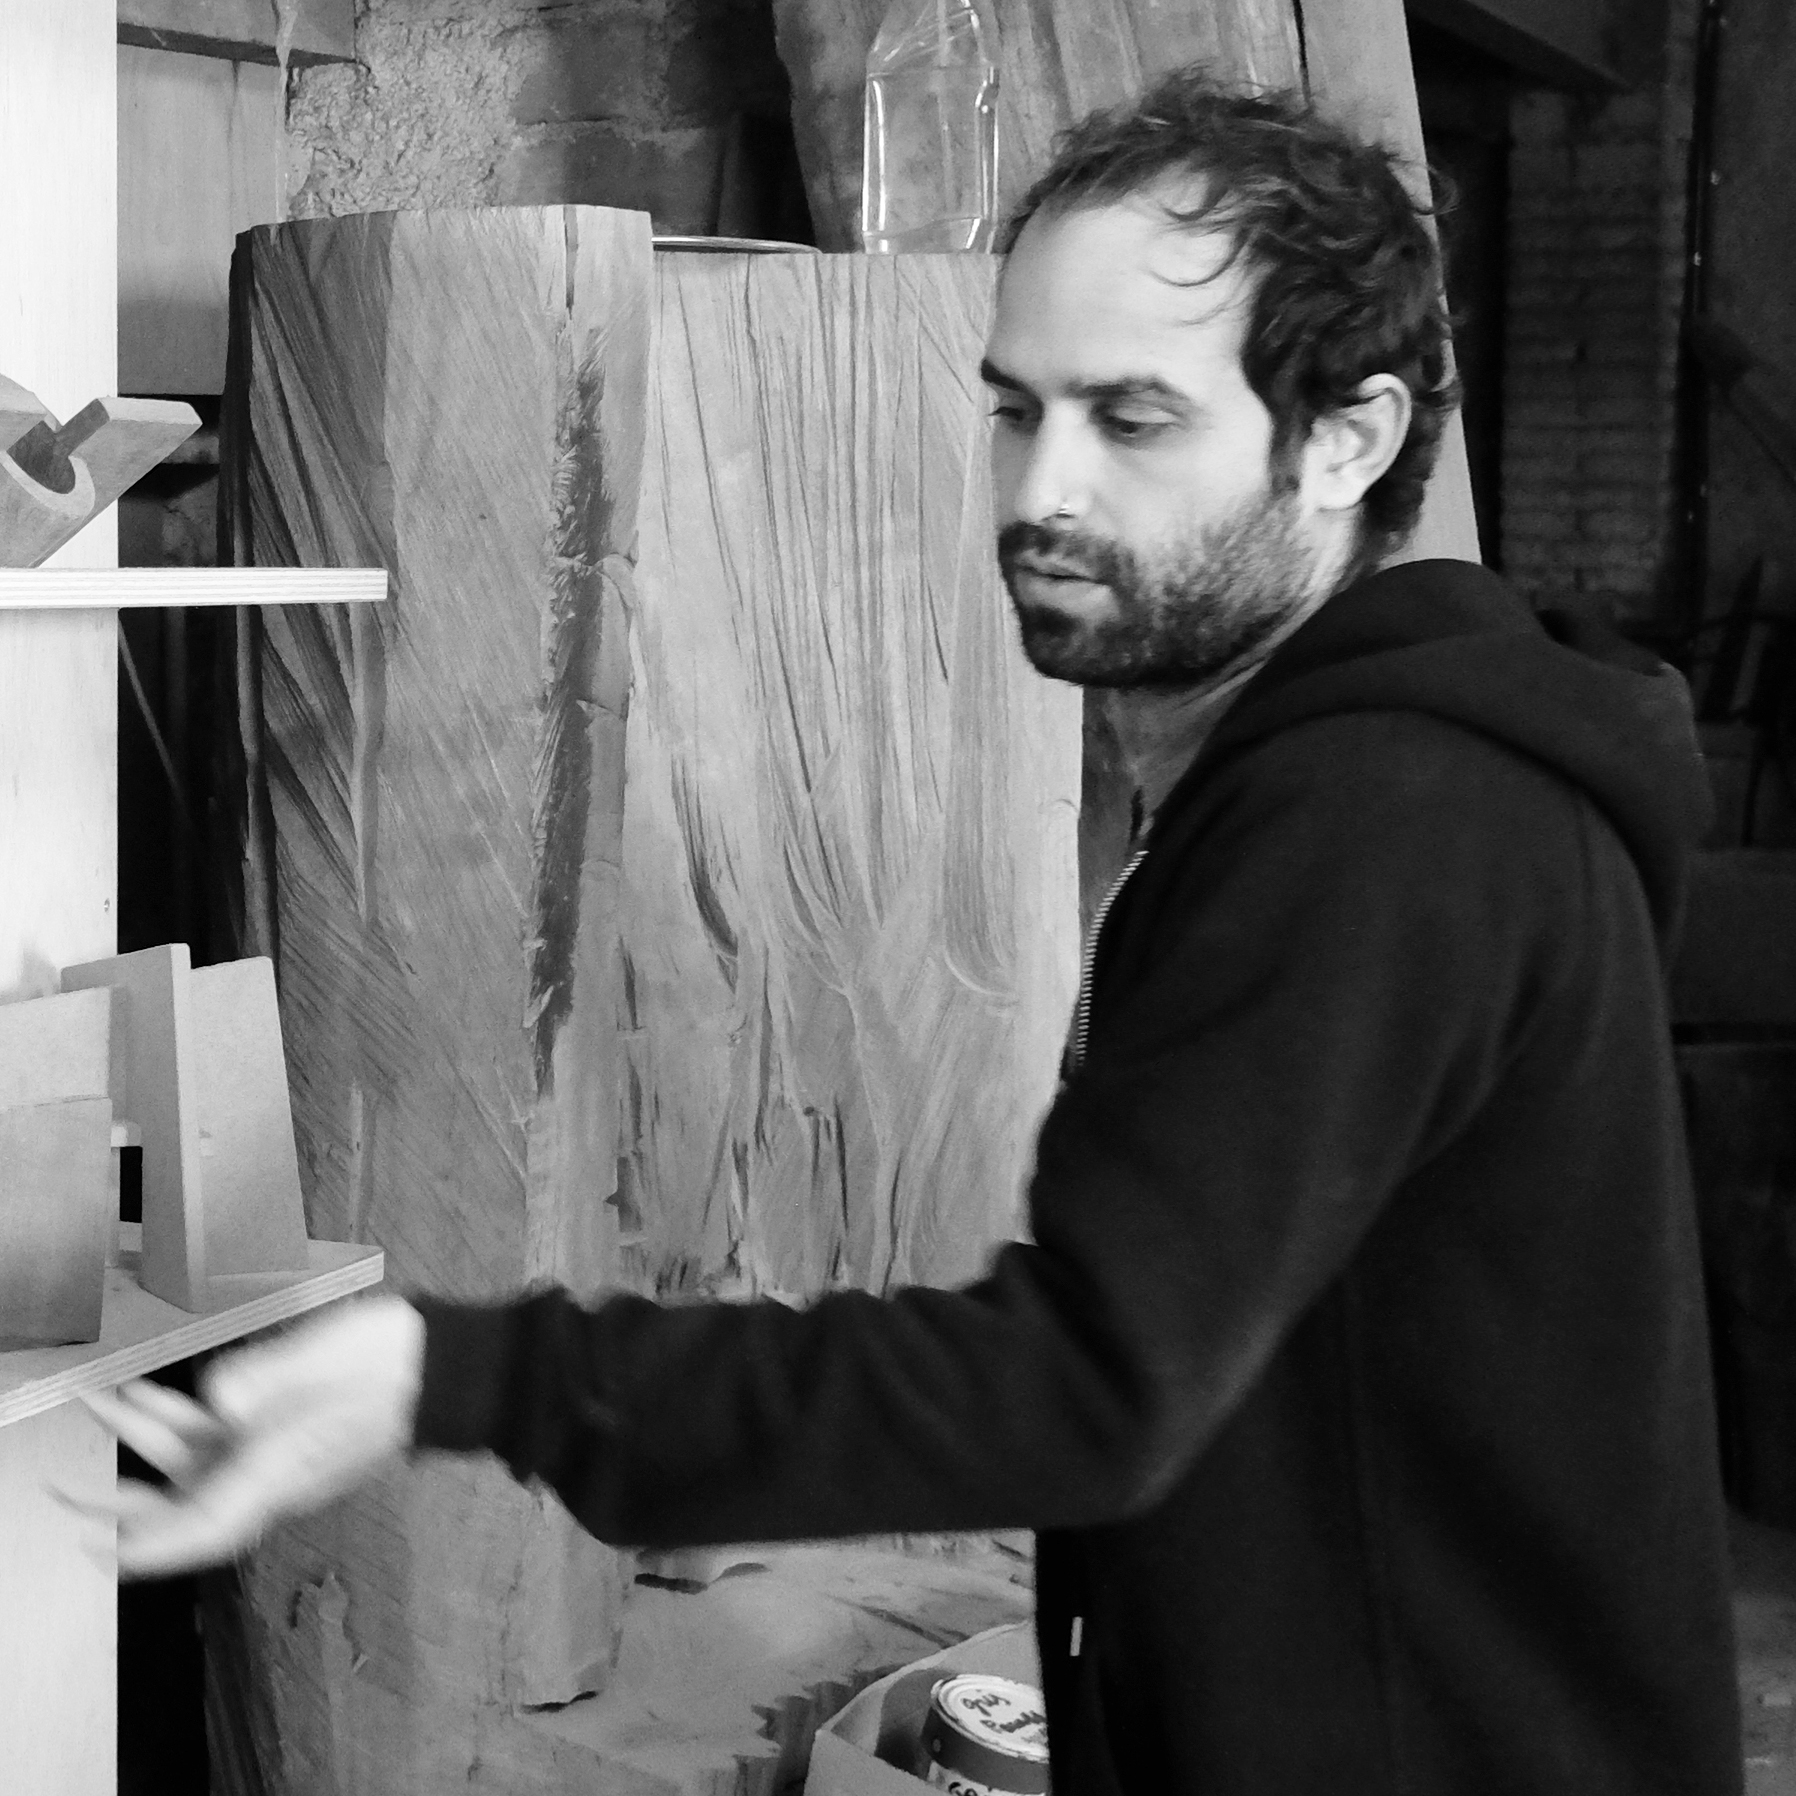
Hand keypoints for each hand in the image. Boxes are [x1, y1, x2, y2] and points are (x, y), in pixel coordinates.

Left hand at [75, 1293, 425, 1577]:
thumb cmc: (390, 1363)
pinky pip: (223, 1439)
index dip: (151, 1546)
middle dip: (124, 1498)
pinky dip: (183, 1421)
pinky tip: (158, 1391)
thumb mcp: (325, 1361)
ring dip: (147, 1440)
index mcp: (280, 1468)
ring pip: (199, 1464)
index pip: (204, 1527)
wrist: (448, 1364)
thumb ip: (266, 1378)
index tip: (100, 1552)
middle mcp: (274, 1474)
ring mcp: (282, 1454)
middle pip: (187, 1501)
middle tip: (65, 1493)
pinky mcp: (290, 1431)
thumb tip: (216, 1402)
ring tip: (101, 1402)